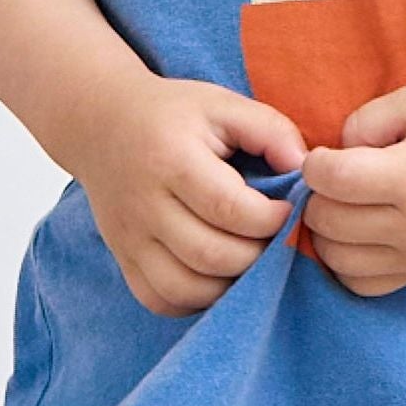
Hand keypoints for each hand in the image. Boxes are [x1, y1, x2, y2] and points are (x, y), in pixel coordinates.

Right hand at [65, 75, 306, 317]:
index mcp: (171, 159)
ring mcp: (129, 237)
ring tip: (246, 258)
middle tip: (271, 239)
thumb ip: (270, 131)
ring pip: (185, 288)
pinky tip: (215, 276)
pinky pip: (160, 300)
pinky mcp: (122, 258)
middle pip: (210, 255)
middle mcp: (144, 204)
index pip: (229, 209)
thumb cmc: (172, 115)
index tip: (286, 210)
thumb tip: (304, 171)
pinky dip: (195, 300)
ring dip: (229, 285)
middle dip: (256, 256)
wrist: (101, 124)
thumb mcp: (222, 104)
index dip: (271, 219)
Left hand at [300, 85, 405, 297]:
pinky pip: (362, 285)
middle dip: (317, 196)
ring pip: (337, 259)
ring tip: (344, 205)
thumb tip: (332, 157)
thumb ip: (364, 122)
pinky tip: (357, 235)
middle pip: (327, 222)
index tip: (328, 154)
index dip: (315, 163)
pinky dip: (347, 263)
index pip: (333, 180)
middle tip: (336, 178)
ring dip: (326, 232)